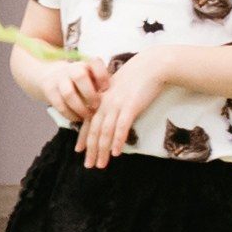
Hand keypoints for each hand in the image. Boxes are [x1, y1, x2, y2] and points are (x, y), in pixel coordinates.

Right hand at [35, 49, 110, 125]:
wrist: (50, 75)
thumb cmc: (81, 82)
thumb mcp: (91, 78)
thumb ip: (103, 86)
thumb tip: (120, 102)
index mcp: (87, 64)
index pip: (96, 63)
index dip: (102, 76)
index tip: (106, 89)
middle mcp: (72, 68)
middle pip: (80, 76)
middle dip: (90, 94)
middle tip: (96, 106)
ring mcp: (59, 79)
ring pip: (68, 93)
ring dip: (80, 108)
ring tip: (88, 116)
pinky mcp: (49, 90)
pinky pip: (59, 104)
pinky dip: (70, 114)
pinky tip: (77, 118)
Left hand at [76, 47, 168, 168]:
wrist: (152, 65)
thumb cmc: (139, 76)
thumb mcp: (120, 88)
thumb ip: (113, 100)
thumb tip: (113, 114)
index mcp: (102, 98)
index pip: (88, 121)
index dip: (82, 137)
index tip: (78, 150)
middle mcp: (105, 103)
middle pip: (94, 130)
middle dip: (90, 150)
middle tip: (88, 165)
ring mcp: (116, 105)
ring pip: (105, 132)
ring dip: (102, 150)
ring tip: (101, 165)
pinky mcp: (130, 107)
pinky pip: (121, 127)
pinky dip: (117, 141)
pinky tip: (116, 153)